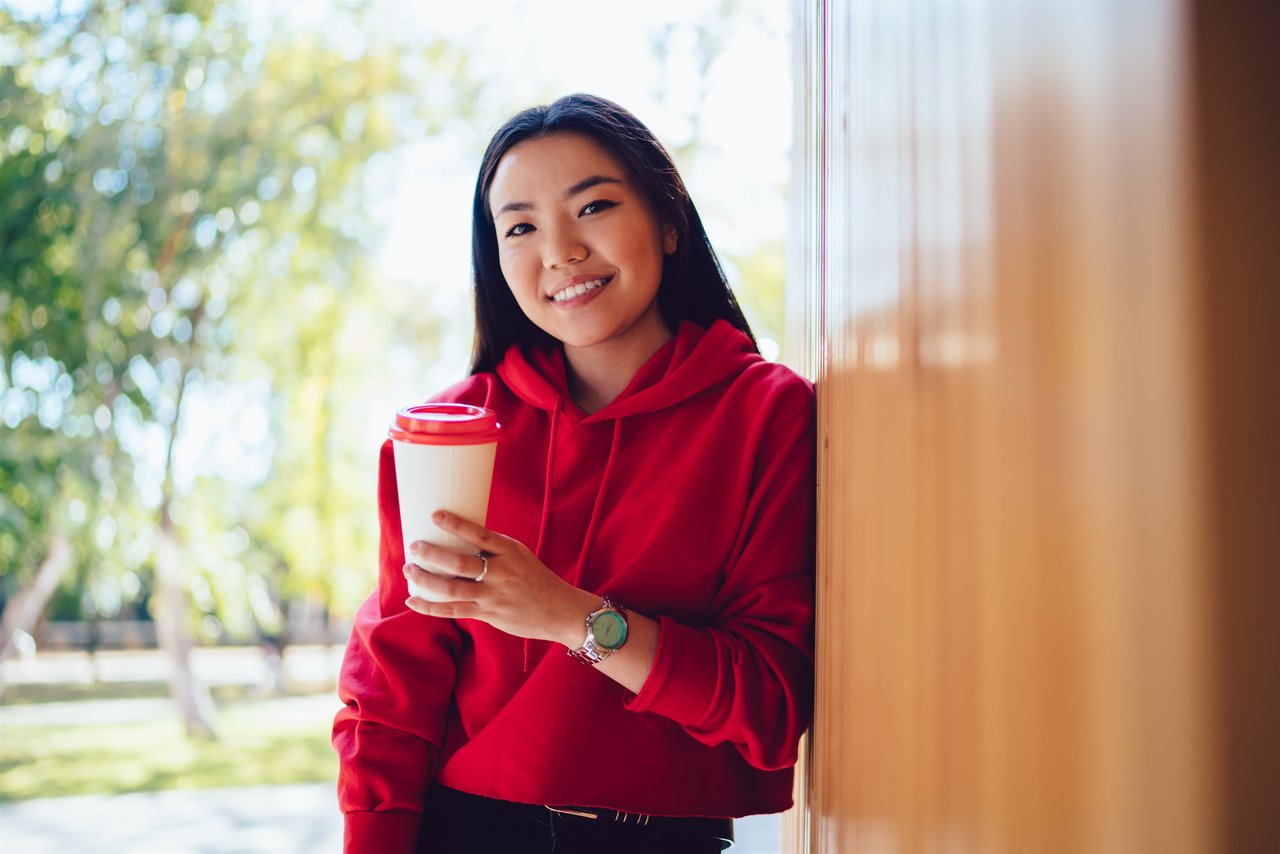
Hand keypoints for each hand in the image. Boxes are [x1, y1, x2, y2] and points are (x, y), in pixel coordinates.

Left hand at [402, 510, 594, 645]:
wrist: (558, 610)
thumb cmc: (534, 578)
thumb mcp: (519, 556)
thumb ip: (492, 550)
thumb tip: (456, 539)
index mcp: (510, 551)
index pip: (480, 535)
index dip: (456, 524)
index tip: (434, 515)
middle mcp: (501, 573)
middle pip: (459, 563)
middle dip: (432, 554)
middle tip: (414, 546)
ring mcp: (493, 595)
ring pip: (452, 588)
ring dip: (426, 579)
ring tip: (409, 568)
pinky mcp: (488, 614)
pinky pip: (453, 610)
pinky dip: (430, 606)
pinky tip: (413, 600)